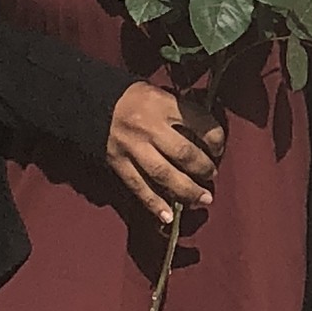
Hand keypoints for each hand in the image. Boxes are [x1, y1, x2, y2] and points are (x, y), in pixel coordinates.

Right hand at [105, 83, 223, 228]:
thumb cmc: (135, 99)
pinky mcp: (118, 163)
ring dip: (187, 191)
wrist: (92, 103)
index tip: (219, 148)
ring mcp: (132, 148)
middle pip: (183, 153)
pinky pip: (139, 186)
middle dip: (203, 168)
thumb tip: (209, 136)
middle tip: (212, 175)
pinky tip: (168, 216)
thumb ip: (183, 112)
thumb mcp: (161, 94)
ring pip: (164, 174)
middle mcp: (149, 127)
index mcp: (163, 105)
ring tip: (203, 199)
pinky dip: (154, 203)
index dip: (215, 139)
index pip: (199, 123)